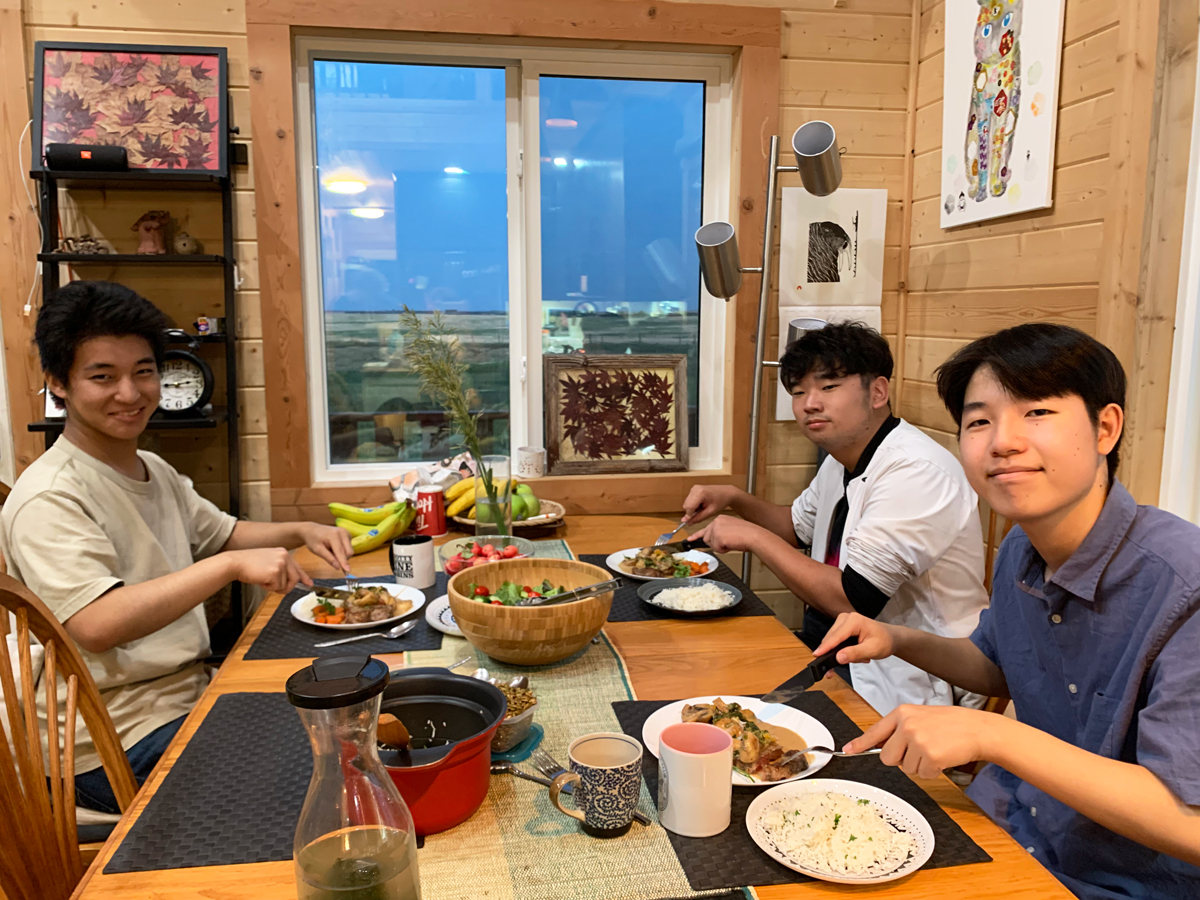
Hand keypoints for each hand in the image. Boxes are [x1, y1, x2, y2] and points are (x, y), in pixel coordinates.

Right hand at [227, 548, 312, 592]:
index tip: (309, 583)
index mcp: (283, 553)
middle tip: (276, 589)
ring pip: (285, 584)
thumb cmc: (248, 564)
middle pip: (295, 578)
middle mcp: (284, 556)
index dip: (303, 577)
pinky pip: (277, 587)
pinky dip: (268, 588)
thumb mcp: (268, 562)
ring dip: (274, 587)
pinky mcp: (275, 572)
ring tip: (262, 579)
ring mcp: (281, 563)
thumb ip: (280, 568)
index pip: (297, 567)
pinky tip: (260, 580)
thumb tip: (290, 581)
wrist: (235, 563)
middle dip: (287, 587)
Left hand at [299, 522, 353, 573]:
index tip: (348, 571)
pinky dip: (343, 551)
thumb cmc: (313, 540)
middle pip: (348, 552)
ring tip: (331, 551)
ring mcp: (346, 532)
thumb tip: (338, 567)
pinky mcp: (348, 534)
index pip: (340, 552)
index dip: (344, 562)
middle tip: (332, 559)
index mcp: (334, 535)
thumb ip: (328, 558)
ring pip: (350, 550)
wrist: (312, 529)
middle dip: (343, 559)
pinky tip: (335, 548)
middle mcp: (343, 532)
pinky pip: (349, 547)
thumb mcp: (317, 550)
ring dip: (343, 555)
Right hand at [681, 484, 735, 523]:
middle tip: (702, 513)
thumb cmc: (721, 502)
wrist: (726, 492)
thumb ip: (698, 518)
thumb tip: (687, 523)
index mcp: (700, 493)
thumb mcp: (710, 512)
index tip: (690, 523)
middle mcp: (695, 489)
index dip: (688, 516)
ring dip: (692, 509)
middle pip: (686, 505)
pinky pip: (689, 501)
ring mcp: (694, 488)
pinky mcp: (694, 489)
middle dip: (691, 512)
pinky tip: (702, 505)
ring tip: (703, 508)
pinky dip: (693, 505)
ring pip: (686, 503)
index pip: (689, 507)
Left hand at [690, 515, 767, 553]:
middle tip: (728, 543)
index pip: (705, 528)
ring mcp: (715, 529)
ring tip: (731, 542)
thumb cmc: (747, 534)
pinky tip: (732, 544)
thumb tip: (712, 542)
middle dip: (715, 544)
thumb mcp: (731, 530)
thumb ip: (720, 533)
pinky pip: (716, 549)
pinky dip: (724, 550)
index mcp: (720, 519)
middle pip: (707, 538)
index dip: (697, 535)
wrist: (754, 535)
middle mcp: (716, 522)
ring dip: (720, 547)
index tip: (690, 539)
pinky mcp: (717, 536)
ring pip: (711, 544)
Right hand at [813, 611, 895, 664]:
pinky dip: (842, 650)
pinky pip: (836, 641)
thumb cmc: (884, 641)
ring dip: (842, 652)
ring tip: (861, 656)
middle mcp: (846, 618)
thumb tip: (838, 657)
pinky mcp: (841, 627)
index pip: (836, 636)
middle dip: (838, 653)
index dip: (826, 647)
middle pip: (831, 639)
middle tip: (855, 661)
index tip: (816, 655)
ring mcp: (842, 622)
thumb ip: (855, 653)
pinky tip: (855, 654)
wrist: (890, 638)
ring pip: (833, 641)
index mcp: (854, 621)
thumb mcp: (872, 650)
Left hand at [844, 704, 1007, 779]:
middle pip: (887, 757)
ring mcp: (917, 739)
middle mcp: (906, 725)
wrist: (977, 729)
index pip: (875, 731)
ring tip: (936, 750)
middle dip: (901, 760)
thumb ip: (901, 729)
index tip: (848, 750)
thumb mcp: (921, 717)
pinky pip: (923, 774)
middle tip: (919, 751)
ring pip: (906, 768)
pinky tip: (943, 757)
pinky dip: (933, 771)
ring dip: (920, 765)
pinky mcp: (929, 755)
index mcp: (902, 713)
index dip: (860, 743)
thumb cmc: (951, 724)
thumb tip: (881, 746)